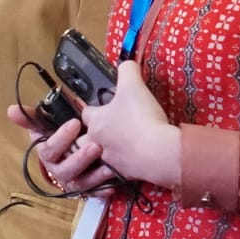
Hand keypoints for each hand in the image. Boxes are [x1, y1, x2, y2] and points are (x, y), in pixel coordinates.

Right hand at [26, 116, 118, 195]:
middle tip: (95, 145)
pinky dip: (104, 189)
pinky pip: (96, 193)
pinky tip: (113, 182)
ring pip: (82, 183)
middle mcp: (58, 171)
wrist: (69, 156)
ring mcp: (73, 182)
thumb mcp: (47, 127)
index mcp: (47, 155)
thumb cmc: (61, 139)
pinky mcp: (88, 190)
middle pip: (66, 169)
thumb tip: (10, 110)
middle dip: (80, 158)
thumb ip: (32, 118)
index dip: (61, 138)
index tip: (75, 123)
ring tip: (108, 165)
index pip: (49, 149)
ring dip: (95, 175)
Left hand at [76, 60, 180, 188]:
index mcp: (96, 121)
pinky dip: (121, 166)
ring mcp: (109, 161)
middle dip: (86, 137)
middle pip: (81, 142)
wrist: (158, 152)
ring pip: (96, 159)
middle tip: (100, 133)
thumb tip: (126, 63)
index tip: (99, 107)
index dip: (91, 109)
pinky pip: (116, 171)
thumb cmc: (141, 117)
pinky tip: (131, 161)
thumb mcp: (134, 85)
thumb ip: (127, 70)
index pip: (84, 114)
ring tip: (112, 149)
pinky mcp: (124, 175)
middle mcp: (97, 142)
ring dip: (101, 154)